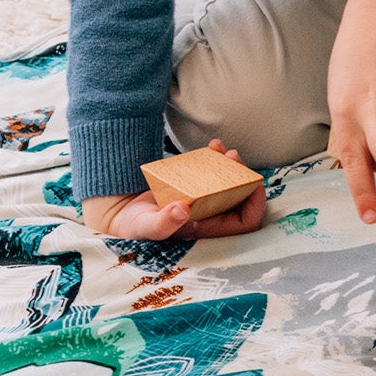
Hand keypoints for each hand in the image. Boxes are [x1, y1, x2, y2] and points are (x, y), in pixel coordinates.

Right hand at [83, 141, 266, 241]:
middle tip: (235, 157)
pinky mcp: (195, 185)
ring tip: (226, 151)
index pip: (243, 224)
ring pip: (231, 183)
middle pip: (241, 199)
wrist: (120, 212)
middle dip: (245, 178)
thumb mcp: (145, 227)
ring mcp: (204, 200)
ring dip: (233, 166)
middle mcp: (210, 216)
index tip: (255, 186)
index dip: (254, 207)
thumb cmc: (134, 226)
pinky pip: (214, 172)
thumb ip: (162, 223)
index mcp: (207, 230)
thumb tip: (183, 210)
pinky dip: (216, 158)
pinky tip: (213, 145)